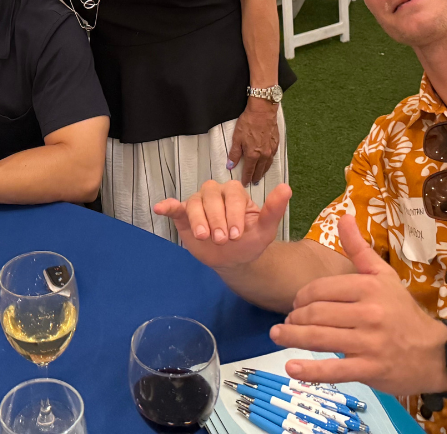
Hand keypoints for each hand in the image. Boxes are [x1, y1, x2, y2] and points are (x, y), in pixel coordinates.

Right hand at [154, 180, 289, 270]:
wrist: (232, 260)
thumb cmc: (248, 242)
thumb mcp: (265, 230)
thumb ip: (274, 210)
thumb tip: (286, 187)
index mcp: (235, 194)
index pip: (232, 195)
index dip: (234, 213)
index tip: (237, 234)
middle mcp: (215, 194)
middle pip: (211, 196)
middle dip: (217, 219)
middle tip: (222, 240)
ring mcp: (198, 203)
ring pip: (194, 202)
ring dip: (198, 218)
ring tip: (204, 236)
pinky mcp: (183, 215)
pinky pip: (174, 206)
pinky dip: (167, 206)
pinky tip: (160, 208)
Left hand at [228, 99, 279, 184]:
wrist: (263, 111)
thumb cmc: (248, 122)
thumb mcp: (237, 138)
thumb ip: (234, 153)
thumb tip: (230, 166)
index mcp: (253, 155)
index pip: (249, 171)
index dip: (246, 178)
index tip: (245, 183)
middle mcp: (264, 155)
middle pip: (259, 170)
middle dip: (255, 177)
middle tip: (252, 182)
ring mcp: (271, 150)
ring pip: (267, 166)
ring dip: (263, 172)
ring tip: (259, 176)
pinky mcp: (276, 144)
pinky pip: (272, 158)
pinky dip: (268, 164)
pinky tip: (267, 164)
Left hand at [273, 215, 446, 395]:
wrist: (435, 353)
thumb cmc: (403, 312)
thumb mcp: (384, 276)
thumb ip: (359, 248)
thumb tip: (344, 216)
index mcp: (368, 287)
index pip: (321, 289)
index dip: (302, 297)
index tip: (296, 303)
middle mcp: (368, 313)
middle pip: (317, 313)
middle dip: (295, 317)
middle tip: (287, 321)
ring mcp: (369, 343)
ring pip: (320, 338)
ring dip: (293, 337)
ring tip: (278, 335)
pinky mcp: (370, 369)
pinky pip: (334, 370)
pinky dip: (310, 371)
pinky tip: (292, 368)